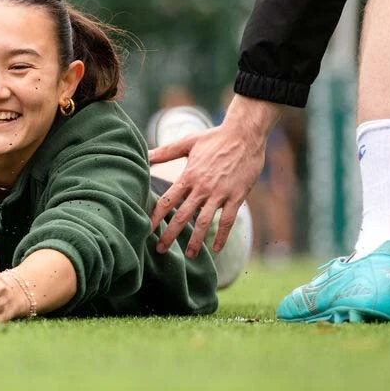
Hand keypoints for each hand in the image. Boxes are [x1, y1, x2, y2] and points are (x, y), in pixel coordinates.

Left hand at [147, 95, 280, 257]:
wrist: (245, 135)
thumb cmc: (214, 138)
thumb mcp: (188, 143)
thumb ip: (165, 152)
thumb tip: (145, 155)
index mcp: (188, 176)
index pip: (167, 200)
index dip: (156, 217)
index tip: (147, 230)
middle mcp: (202, 188)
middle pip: (182, 216)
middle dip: (170, 235)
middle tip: (160, 250)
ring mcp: (220, 193)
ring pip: (205, 222)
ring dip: (196, 241)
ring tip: (190, 255)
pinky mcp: (237, 196)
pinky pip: (228, 220)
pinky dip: (223, 235)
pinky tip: (217, 248)